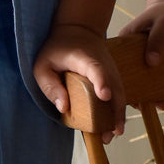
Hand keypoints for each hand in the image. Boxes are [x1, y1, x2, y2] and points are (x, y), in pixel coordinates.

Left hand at [32, 23, 125, 143]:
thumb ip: (50, 85)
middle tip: (111, 133)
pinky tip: (114, 126)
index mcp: (83, 58)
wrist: (79, 29)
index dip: (101, 82)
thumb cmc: (57, 49)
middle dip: (115, 110)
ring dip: (119, 114)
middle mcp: (103, 64)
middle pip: (114, 86)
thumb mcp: (43, 64)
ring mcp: (111, 69)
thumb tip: (64, 108)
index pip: (95, 69)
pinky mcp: (113, 76)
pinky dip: (118, 110)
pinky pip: (119, 94)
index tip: (104, 96)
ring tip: (113, 134)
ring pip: (120, 92)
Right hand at [116, 0, 163, 111]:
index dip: (124, 86)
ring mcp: (138, 53)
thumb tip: (152, 63)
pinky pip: (149, 73)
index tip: (134, 101)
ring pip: (140, 77)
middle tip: (150, 107)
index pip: (119, 68)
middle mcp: (129, 50)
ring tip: (161, 105)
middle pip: (129, 76)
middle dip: (138, 94)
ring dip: (149, 92)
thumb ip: (158, 40)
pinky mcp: (149, 55)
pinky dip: (156, 85)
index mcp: (126, 41)